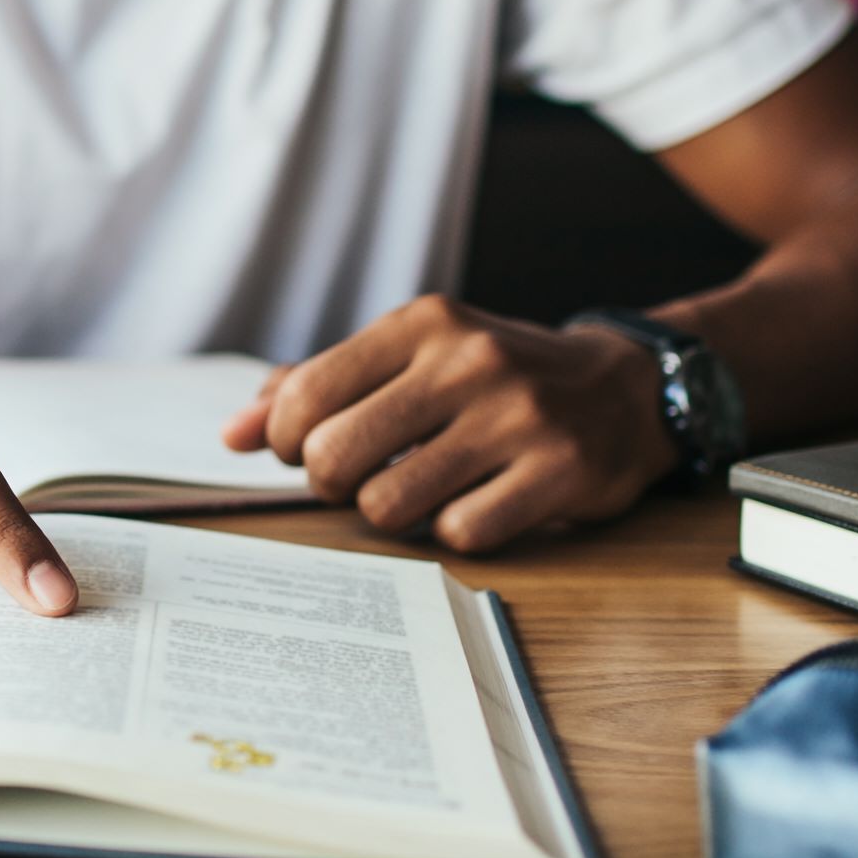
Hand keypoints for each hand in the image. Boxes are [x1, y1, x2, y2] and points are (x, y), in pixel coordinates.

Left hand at [221, 296, 682, 553]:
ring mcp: (517, 417)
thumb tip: (234, 433)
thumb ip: (319, 385)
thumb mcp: (412, 356)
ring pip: (387, 504)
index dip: (292, 441)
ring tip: (420, 492)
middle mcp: (468, 361)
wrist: (624, 386)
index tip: (316, 448)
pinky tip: (478, 505)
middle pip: (335, 457)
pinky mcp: (559, 473)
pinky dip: (456, 532)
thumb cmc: (493, 377)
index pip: (306, 396)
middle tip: (361, 480)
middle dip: (333, 485)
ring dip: (391, 514)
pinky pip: (459, 534)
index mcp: (421, 324)